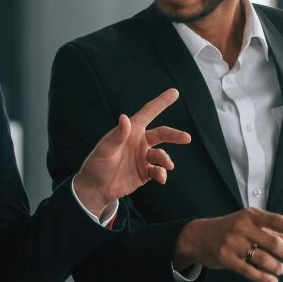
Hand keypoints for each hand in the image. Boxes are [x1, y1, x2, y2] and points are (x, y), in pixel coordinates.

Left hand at [72, 88, 190, 216]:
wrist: (96, 189)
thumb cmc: (97, 165)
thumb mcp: (105, 149)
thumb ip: (117, 135)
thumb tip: (124, 117)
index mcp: (130, 131)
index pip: (148, 113)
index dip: (161, 102)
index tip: (175, 92)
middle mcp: (139, 142)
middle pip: (162, 134)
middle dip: (175, 135)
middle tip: (186, 138)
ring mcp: (143, 157)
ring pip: (161, 155)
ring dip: (166, 160)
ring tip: (167, 166)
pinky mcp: (145, 172)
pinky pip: (158, 171)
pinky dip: (162, 174)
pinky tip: (160, 177)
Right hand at [173, 209, 282, 281]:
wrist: (197, 237)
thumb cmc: (228, 229)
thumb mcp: (248, 224)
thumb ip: (273, 231)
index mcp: (249, 215)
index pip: (276, 220)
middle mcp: (241, 227)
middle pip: (273, 243)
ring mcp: (232, 243)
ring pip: (263, 259)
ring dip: (276, 267)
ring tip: (280, 270)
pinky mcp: (225, 258)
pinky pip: (250, 271)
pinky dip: (264, 278)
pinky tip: (272, 281)